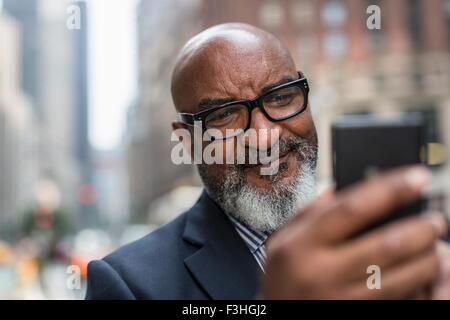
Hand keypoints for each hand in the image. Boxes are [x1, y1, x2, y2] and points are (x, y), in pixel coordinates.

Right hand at [259, 166, 447, 298]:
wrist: (276, 317)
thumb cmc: (280, 277)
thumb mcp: (281, 240)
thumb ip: (307, 213)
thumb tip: (337, 189)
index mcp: (301, 244)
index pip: (352, 208)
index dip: (389, 189)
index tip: (416, 177)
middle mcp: (321, 271)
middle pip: (385, 244)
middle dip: (420, 228)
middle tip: (436, 218)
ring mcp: (340, 298)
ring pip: (399, 277)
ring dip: (426, 259)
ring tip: (435, 246)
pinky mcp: (355, 314)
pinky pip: (395, 298)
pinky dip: (417, 284)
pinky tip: (422, 272)